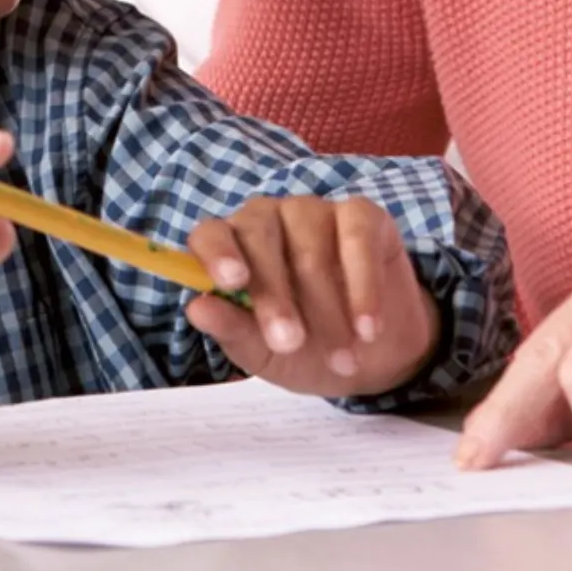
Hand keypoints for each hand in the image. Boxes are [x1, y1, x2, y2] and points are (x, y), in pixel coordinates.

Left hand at [183, 194, 439, 396]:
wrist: (375, 356)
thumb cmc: (306, 350)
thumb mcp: (265, 353)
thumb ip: (233, 330)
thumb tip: (196, 310)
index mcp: (232, 246)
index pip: (210, 235)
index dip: (217, 254)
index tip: (232, 282)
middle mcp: (268, 219)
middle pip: (260, 238)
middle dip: (275, 297)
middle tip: (290, 343)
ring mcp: (315, 211)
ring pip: (311, 248)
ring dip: (327, 310)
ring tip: (343, 359)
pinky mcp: (362, 216)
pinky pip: (358, 239)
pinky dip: (364, 287)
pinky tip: (368, 328)